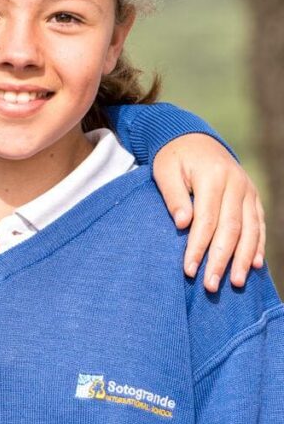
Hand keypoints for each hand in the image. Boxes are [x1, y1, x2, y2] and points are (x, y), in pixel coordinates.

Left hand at [152, 134, 265, 292]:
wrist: (194, 138)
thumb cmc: (174, 158)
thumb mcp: (165, 171)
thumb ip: (174, 197)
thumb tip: (182, 224)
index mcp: (213, 177)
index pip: (206, 220)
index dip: (198, 247)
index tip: (188, 269)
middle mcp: (236, 184)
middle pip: (230, 229)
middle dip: (221, 260)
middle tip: (211, 285)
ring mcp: (248, 191)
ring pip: (250, 230)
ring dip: (242, 258)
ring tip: (235, 283)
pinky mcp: (253, 197)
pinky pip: (259, 224)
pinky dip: (258, 245)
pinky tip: (254, 265)